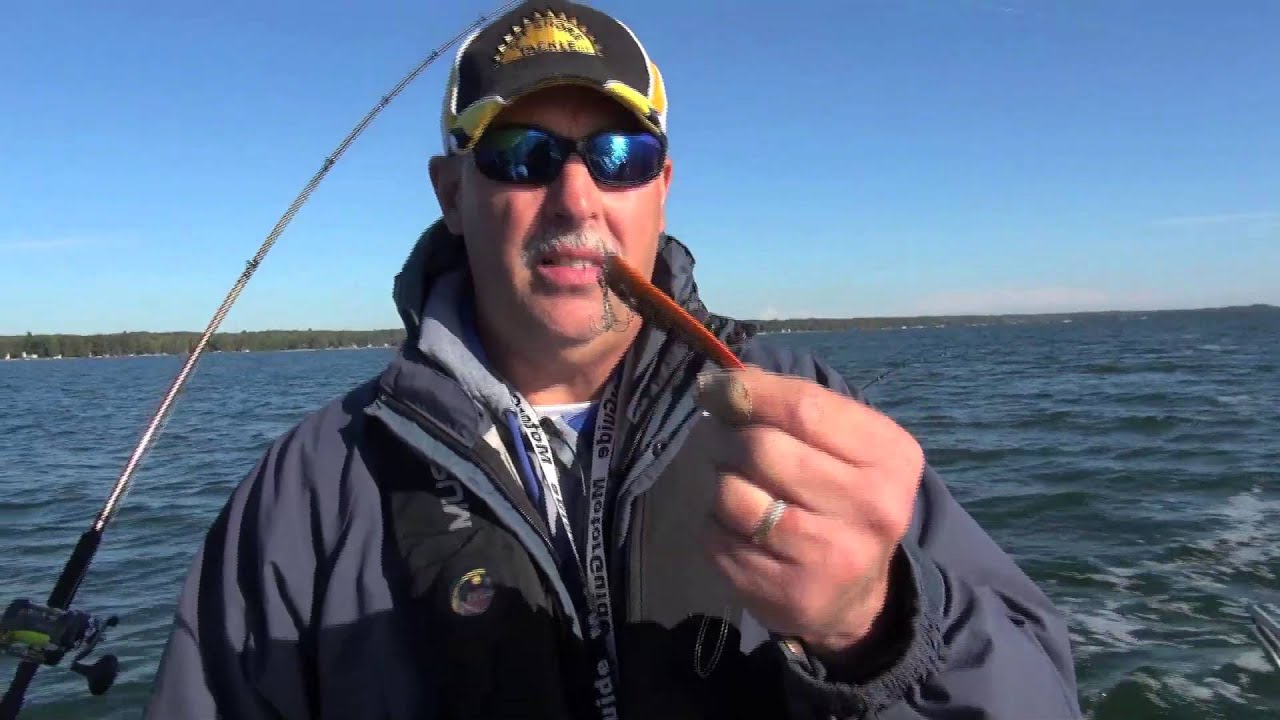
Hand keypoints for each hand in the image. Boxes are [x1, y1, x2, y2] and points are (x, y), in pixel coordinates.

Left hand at [694, 365, 924, 657]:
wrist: (855, 595)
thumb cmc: (841, 496)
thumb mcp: (842, 443)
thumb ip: (793, 405)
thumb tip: (723, 382)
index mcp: (891, 457)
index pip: (804, 408)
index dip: (749, 391)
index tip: (716, 387)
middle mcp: (872, 508)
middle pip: (763, 449)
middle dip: (725, 438)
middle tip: (720, 441)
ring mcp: (833, 556)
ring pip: (733, 495)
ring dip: (718, 482)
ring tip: (733, 483)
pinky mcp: (791, 593)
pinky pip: (719, 539)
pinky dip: (714, 524)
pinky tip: (736, 526)